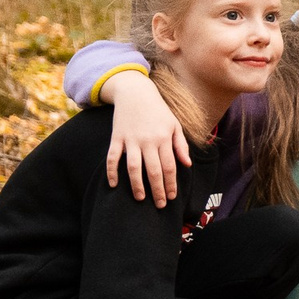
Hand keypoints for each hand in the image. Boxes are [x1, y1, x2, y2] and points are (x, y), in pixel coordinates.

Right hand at [103, 73, 187, 206]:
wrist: (135, 93)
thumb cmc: (158, 111)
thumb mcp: (174, 125)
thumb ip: (181, 145)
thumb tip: (187, 165)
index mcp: (164, 138)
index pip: (170, 166)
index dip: (171, 183)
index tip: (172, 197)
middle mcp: (148, 141)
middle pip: (154, 170)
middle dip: (158, 190)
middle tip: (160, 205)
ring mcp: (131, 140)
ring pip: (134, 167)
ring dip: (137, 185)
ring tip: (141, 198)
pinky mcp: (116, 138)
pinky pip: (112, 157)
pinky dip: (112, 171)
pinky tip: (114, 184)